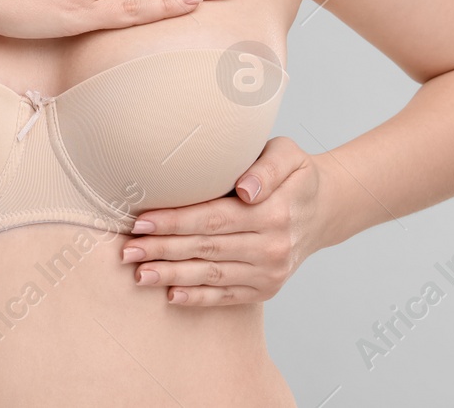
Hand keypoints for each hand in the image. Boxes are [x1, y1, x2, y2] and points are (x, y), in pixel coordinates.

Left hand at [121, 136, 321, 305]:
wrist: (326, 209)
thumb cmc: (296, 175)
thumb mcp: (288, 155)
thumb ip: (267, 168)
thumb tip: (246, 189)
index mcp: (274, 212)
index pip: (213, 218)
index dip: (175, 221)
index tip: (141, 221)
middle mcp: (272, 247)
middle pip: (206, 248)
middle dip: (162, 249)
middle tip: (127, 250)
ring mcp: (270, 272)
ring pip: (212, 275)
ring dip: (173, 276)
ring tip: (139, 274)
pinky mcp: (267, 289)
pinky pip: (227, 296)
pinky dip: (198, 298)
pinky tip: (171, 294)